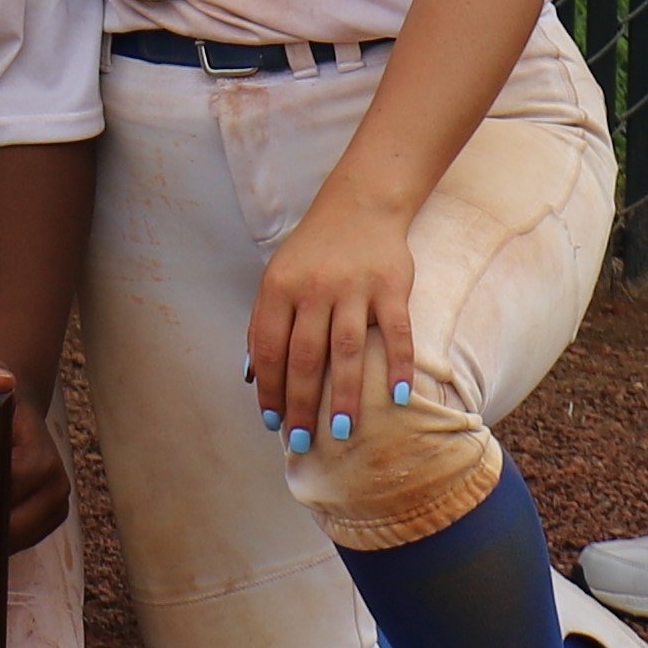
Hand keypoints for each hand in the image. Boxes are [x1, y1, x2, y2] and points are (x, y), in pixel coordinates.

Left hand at [0, 361, 73, 548]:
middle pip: (13, 525)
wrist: (23, 415)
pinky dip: (0, 541)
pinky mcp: (52, 519)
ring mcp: (58, 506)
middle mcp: (57, 486)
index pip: (4, 493)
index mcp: (42, 461)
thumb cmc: (2, 405)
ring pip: (19, 538)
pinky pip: (23, 540)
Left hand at [245, 186, 416, 452]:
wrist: (360, 205)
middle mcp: (313, 288)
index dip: (269, 388)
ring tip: (341, 432)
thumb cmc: (313, 252)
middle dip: (301, 403)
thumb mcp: (277, 278)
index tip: (272, 422)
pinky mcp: (391, 286)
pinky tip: (396, 397)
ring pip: (347, 349)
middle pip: (305, 355)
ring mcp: (354, 287)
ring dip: (343, 394)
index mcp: (279, 287)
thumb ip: (264, 323)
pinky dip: (397, 365)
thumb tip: (250, 376)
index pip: (268, 347)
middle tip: (303, 442)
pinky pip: (396, 331)